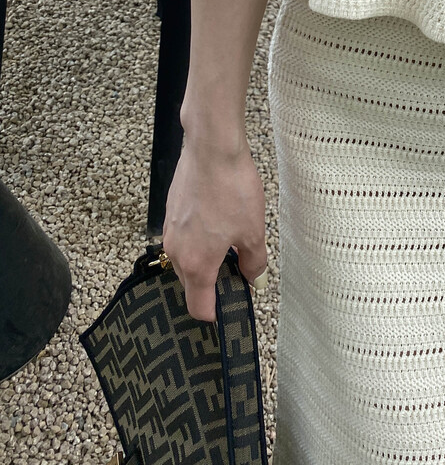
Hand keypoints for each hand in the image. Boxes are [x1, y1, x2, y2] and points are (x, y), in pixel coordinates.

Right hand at [161, 129, 267, 322]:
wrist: (211, 149)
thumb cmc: (232, 190)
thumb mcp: (253, 231)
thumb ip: (254, 262)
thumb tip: (254, 278)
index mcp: (196, 265)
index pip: (198, 307)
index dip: (213, 315)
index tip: (227, 312)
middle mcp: (176, 252)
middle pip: (191, 283)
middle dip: (211, 284)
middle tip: (237, 274)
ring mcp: (170, 230)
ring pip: (186, 258)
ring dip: (204, 258)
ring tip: (230, 244)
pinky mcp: (171, 211)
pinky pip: (184, 236)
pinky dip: (198, 238)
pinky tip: (218, 221)